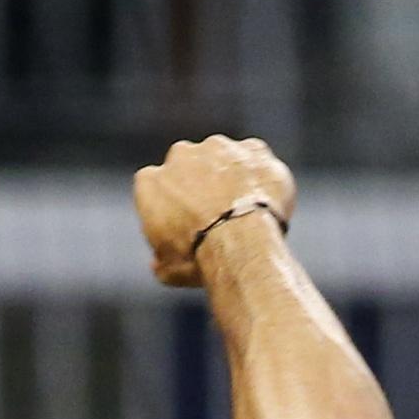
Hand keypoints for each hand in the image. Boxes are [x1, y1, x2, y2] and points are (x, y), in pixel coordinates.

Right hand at [132, 135, 295, 288]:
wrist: (239, 243)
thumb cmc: (200, 257)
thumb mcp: (170, 269)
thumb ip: (162, 259)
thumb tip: (159, 264)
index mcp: (150, 181)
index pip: (157, 188)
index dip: (175, 207)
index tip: (187, 224)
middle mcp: (181, 155)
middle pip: (191, 167)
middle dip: (203, 186)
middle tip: (220, 215)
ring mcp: (219, 149)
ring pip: (225, 159)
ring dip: (232, 176)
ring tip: (246, 209)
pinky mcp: (253, 150)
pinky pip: (257, 159)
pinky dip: (262, 174)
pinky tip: (267, 198)